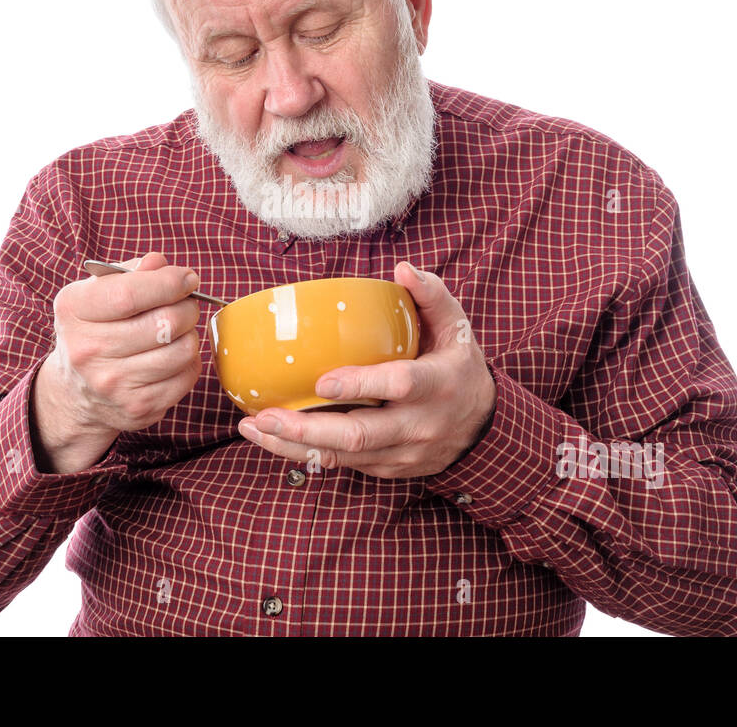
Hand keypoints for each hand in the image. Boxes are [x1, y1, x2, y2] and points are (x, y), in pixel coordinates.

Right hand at [30, 251, 201, 472]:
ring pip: (181, 350)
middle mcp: (87, 350)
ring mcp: (112, 384)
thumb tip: (160, 264)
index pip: (129, 294)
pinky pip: (187, 376)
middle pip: (163, 323)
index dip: (168, 283)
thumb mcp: (98, 293)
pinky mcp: (138, 407)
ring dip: (190, 335)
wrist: (77, 392)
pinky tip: (173, 355)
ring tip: (178, 331)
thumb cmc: (95, 330)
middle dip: (187, 308)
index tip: (187, 278)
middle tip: (187, 304)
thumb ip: (130, 272)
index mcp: (74, 311)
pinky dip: (189, 361)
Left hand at [237, 261, 495, 478]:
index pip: (399, 385)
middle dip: (307, 428)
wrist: (484, 429)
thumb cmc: (459, 368)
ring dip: (293, 446)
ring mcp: (403, 452)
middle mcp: (420, 424)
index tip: (321, 381)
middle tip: (264, 416)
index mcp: (438, 384)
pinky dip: (304, 454)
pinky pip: (343, 465)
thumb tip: (402, 269)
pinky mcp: (387, 469)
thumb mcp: (458, 328)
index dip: (360, 385)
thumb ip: (432, 295)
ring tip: (253, 428)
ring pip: (344, 457)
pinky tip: (272, 438)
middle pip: (360, 434)